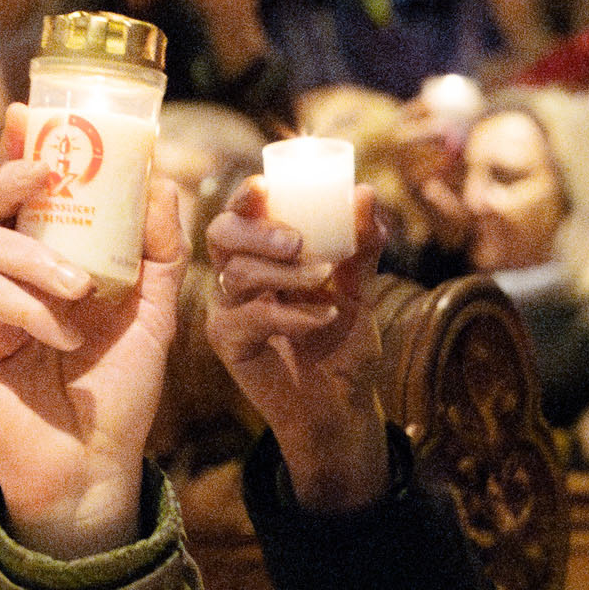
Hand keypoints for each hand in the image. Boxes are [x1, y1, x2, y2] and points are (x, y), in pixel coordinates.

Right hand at [0, 109, 186, 554]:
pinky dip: (32, 310)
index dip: (22, 149)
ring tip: (81, 287)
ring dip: (36, 257)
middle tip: (44, 170)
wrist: (98, 462)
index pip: (27, 195)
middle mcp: (9, 277)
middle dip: (12, 178)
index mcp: (48, 261)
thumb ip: (160, 251)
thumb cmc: (118, 387)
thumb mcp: (155, 313)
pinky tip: (64, 334)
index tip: (30, 112)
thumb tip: (165, 181)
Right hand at [206, 185, 393, 508]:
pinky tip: (323, 317)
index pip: (242, 214)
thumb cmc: (343, 343)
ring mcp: (228, 309)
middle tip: (298, 241)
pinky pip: (249, 317)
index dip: (245, 197)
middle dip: (257, 231)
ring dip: (285, 273)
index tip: (264, 185)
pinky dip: (291, 314)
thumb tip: (366, 194)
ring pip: (236, 274)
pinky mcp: (228, 342)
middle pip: (221, 235)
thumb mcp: (359, 290)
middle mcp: (237, 276)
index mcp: (262, 253)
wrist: (342, 404)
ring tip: (326, 280)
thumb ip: (363, 246)